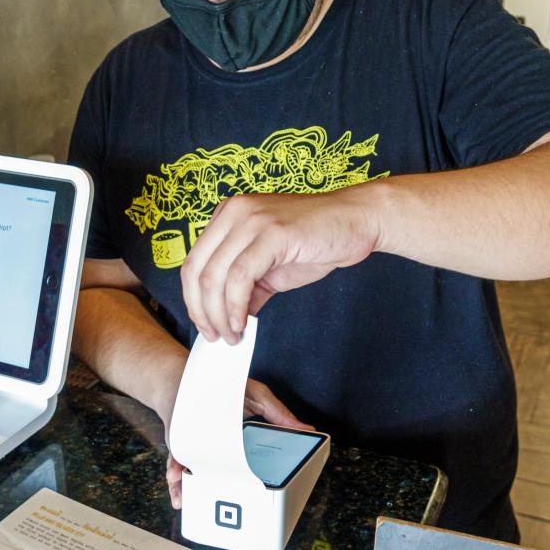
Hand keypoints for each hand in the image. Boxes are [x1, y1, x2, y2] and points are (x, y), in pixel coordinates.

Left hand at [165, 378, 312, 508]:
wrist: (188, 378)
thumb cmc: (226, 386)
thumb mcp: (258, 396)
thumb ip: (279, 414)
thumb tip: (307, 429)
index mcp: (239, 444)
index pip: (249, 466)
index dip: (254, 481)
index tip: (262, 496)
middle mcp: (220, 452)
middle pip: (223, 478)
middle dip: (223, 492)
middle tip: (229, 504)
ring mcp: (199, 453)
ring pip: (198, 479)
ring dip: (194, 490)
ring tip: (191, 499)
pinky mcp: (180, 449)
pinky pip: (177, 468)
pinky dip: (175, 476)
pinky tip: (175, 478)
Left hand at [180, 190, 378, 343]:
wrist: (357, 220)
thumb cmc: (317, 239)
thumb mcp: (271, 266)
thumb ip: (246, 286)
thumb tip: (227, 319)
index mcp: (228, 216)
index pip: (193, 263)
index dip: (194, 301)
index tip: (206, 326)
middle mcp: (234, 212)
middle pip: (196, 271)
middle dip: (202, 312)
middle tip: (216, 337)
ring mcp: (252, 219)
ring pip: (215, 276)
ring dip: (219, 315)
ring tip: (233, 335)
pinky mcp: (273, 232)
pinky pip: (240, 276)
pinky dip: (236, 306)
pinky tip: (243, 322)